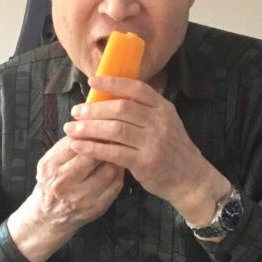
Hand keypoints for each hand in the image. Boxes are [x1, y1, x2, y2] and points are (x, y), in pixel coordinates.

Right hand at [7, 136, 123, 261]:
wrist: (48, 216)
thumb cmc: (51, 183)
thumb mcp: (50, 161)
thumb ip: (66, 144)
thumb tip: (91, 123)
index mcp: (50, 166)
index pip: (75, 142)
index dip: (91, 131)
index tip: (101, 124)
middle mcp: (63, 183)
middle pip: (93, 156)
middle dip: (106, 143)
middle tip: (115, 135)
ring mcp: (81, 198)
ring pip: (108, 170)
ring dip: (116, 157)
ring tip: (118, 150)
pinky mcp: (95, 208)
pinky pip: (115, 185)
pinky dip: (119, 173)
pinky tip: (118, 166)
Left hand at [63, 76, 229, 224]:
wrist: (190, 179)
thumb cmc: (171, 150)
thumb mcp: (165, 123)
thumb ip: (143, 111)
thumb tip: (108, 98)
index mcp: (163, 108)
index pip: (136, 88)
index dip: (113, 83)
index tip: (92, 81)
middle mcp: (160, 122)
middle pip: (121, 108)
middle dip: (94, 109)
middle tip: (75, 112)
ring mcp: (154, 142)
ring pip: (115, 129)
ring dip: (89, 128)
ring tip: (72, 129)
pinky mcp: (146, 162)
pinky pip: (114, 152)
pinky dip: (93, 148)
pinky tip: (79, 146)